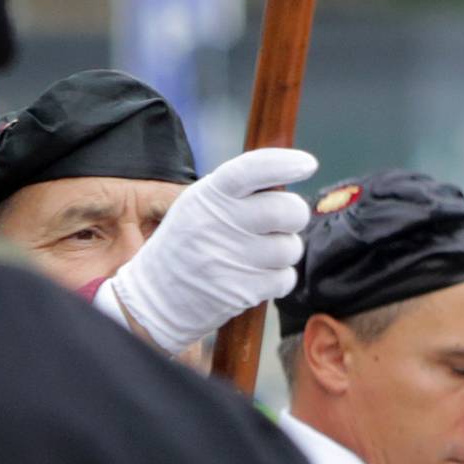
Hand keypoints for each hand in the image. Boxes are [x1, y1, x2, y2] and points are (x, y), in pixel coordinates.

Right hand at [99, 148, 315, 355]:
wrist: (156, 300)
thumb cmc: (183, 246)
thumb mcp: (196, 206)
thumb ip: (234, 192)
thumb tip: (286, 176)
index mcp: (209, 197)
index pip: (252, 169)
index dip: (285, 163)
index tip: (307, 165)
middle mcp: (222, 224)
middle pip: (288, 211)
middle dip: (294, 215)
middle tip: (282, 222)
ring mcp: (233, 260)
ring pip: (291, 247)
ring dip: (285, 251)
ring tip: (261, 254)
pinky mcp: (242, 292)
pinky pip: (285, 278)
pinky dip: (279, 278)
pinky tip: (258, 276)